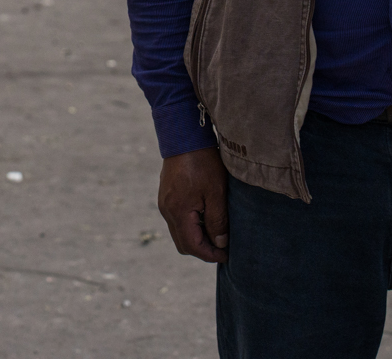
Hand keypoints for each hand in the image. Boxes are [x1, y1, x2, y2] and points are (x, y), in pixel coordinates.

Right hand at [157, 147, 228, 263]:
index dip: (211, 255)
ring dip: (197, 238)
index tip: (227, 255)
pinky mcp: (166, 197)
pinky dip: (191, 226)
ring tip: (217, 233)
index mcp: (178, 212)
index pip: (193, 246)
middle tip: (223, 248)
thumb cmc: (203, 162)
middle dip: (203, 250)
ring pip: (179, 233)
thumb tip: (220, 243)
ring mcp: (164, 204)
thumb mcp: (216, 192)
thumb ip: (217, 221)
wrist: (184, 136)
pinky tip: (206, 218)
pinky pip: (177, 221)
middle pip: (183, 244)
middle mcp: (167, 211)